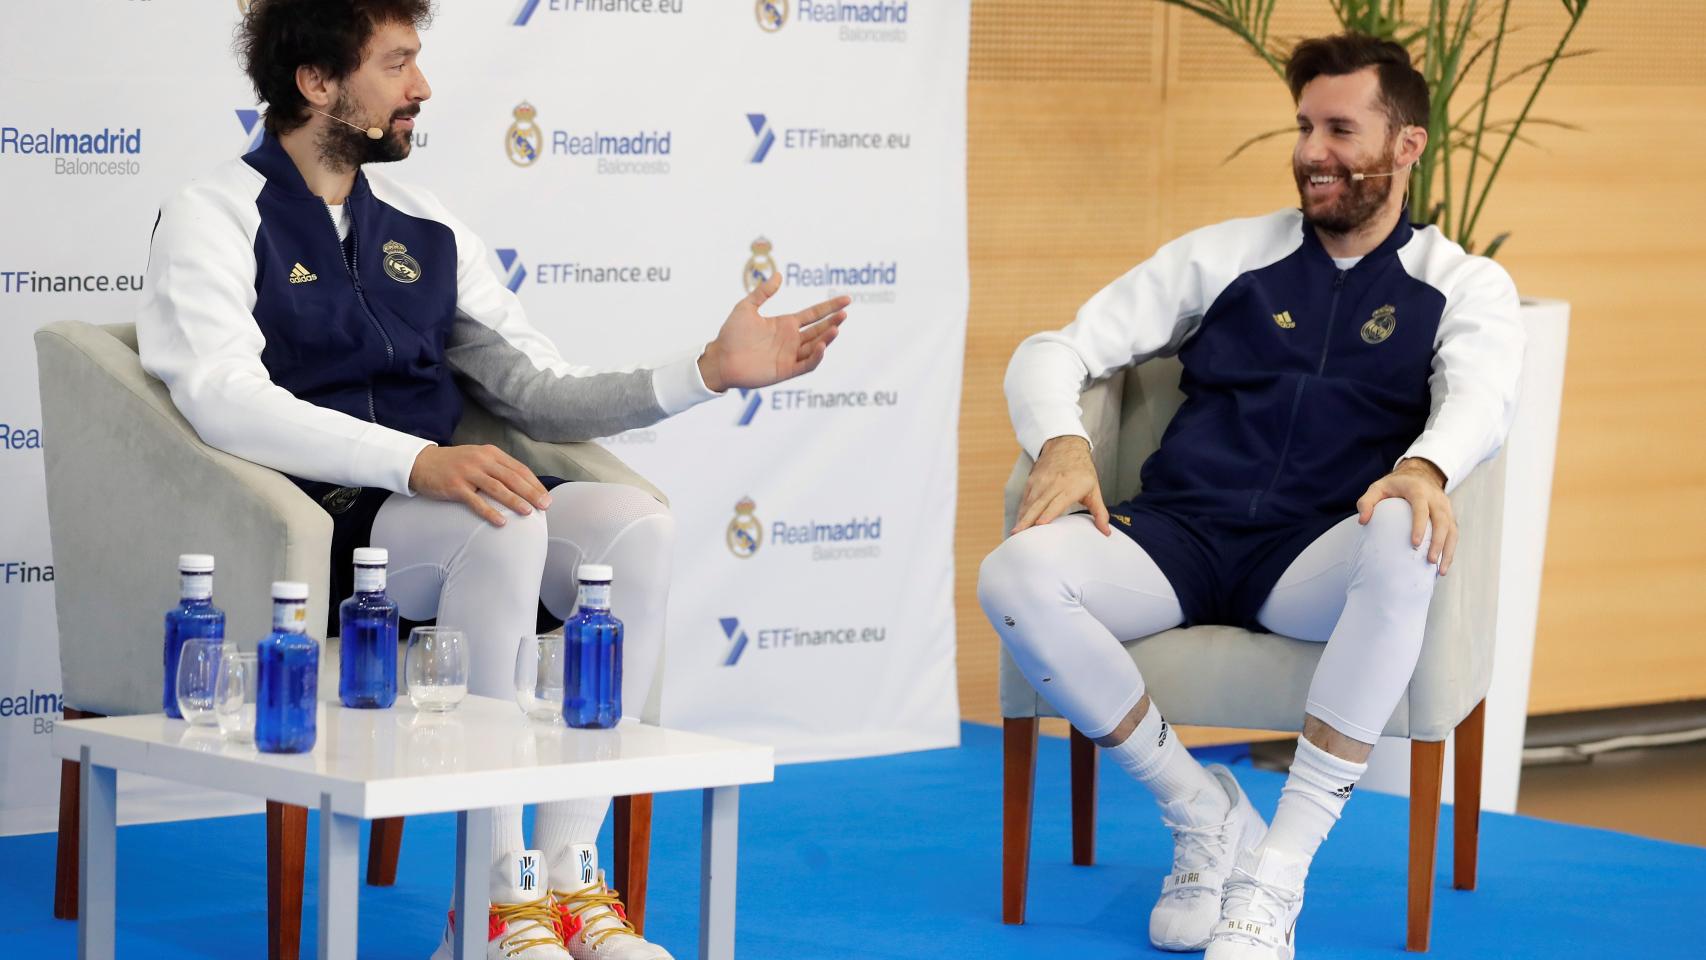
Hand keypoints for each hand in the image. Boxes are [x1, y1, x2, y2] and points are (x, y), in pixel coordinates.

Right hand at [408, 444, 551, 526]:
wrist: (423, 463)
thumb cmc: (456, 464)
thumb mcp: (479, 459)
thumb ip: (498, 469)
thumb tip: (524, 486)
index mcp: (491, 453)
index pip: (519, 469)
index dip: (534, 484)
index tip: (546, 497)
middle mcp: (482, 460)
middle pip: (512, 478)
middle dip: (531, 492)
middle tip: (545, 506)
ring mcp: (468, 473)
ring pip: (497, 488)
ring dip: (514, 501)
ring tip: (528, 512)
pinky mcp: (455, 486)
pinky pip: (476, 501)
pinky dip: (489, 512)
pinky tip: (501, 522)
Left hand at [697, 272, 849, 392]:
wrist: (720, 358)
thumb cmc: (731, 334)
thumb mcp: (746, 307)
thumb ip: (763, 292)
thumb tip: (779, 274)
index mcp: (785, 324)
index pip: (813, 314)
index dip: (829, 307)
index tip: (846, 299)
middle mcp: (791, 340)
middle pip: (819, 330)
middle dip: (833, 321)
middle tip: (845, 313)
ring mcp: (790, 356)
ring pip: (816, 346)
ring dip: (827, 338)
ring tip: (836, 328)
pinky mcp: (786, 370)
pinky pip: (806, 364)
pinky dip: (816, 357)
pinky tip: (821, 346)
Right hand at [1012, 436, 1110, 535]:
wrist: (1066, 446)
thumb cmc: (1082, 470)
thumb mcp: (1094, 490)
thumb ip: (1100, 512)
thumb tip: (1106, 532)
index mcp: (1070, 487)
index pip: (1057, 502)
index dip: (1048, 513)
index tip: (1040, 524)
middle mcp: (1053, 484)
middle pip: (1039, 504)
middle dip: (1028, 520)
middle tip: (1018, 534)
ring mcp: (1041, 482)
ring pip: (1029, 502)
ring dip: (1022, 517)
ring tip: (1015, 533)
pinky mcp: (1032, 481)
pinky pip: (1025, 498)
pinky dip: (1021, 511)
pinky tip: (1019, 522)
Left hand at [1355, 457, 1455, 572]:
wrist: (1419, 474)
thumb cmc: (1394, 485)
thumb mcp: (1377, 488)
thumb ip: (1367, 502)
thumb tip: (1363, 521)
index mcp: (1418, 490)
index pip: (1421, 508)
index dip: (1420, 525)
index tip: (1415, 543)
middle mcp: (1436, 498)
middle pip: (1441, 521)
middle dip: (1437, 542)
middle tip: (1430, 561)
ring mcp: (1446, 507)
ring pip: (1451, 530)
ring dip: (1447, 550)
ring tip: (1440, 571)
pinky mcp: (1450, 516)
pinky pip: (1453, 534)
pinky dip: (1450, 550)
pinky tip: (1443, 566)